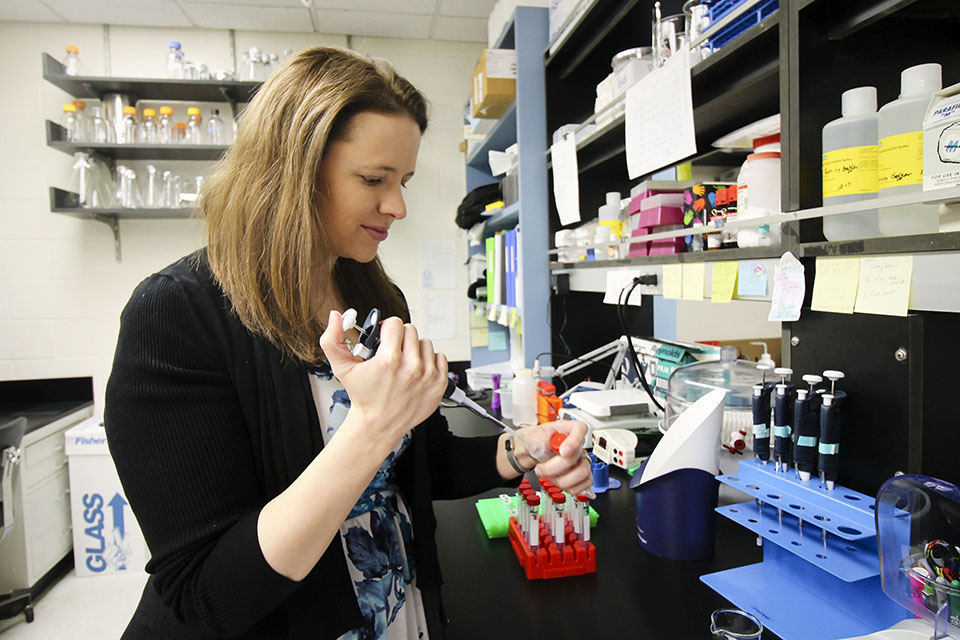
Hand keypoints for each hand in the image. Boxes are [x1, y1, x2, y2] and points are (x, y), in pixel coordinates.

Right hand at [319, 310, 447, 446]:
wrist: (378, 424)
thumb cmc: (363, 397)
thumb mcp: (342, 368)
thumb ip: (332, 340)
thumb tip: (335, 317)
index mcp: (389, 360)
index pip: (395, 323)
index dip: (387, 329)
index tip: (385, 337)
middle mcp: (411, 367)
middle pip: (411, 331)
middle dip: (400, 338)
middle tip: (392, 352)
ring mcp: (428, 375)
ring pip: (425, 343)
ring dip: (415, 349)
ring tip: (404, 363)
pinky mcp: (439, 384)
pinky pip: (441, 357)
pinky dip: (430, 361)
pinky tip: (417, 370)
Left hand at [517, 421, 592, 495]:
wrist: (535, 452)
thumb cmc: (537, 441)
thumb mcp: (533, 435)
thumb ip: (538, 439)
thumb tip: (544, 445)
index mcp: (568, 429)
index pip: (580, 429)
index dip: (574, 441)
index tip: (563, 452)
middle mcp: (578, 444)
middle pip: (576, 456)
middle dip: (554, 467)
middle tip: (541, 469)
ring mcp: (582, 459)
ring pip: (582, 472)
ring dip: (562, 480)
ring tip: (550, 476)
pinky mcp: (584, 475)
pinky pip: (584, 484)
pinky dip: (569, 487)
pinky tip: (559, 481)